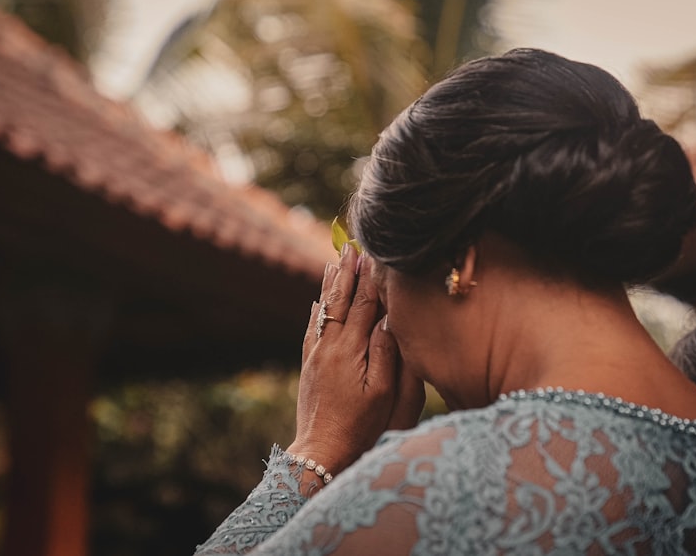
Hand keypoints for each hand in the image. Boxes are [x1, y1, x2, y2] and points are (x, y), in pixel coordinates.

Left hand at [289, 245, 424, 477]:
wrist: (322, 449)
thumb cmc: (361, 425)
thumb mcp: (383, 394)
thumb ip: (386, 354)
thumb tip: (387, 319)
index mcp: (350, 350)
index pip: (363, 305)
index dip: (370, 279)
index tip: (375, 255)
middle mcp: (329, 346)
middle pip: (340, 300)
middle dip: (347, 272)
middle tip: (353, 246)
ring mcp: (316, 355)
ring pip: (323, 310)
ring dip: (330, 284)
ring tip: (335, 261)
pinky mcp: (308, 365)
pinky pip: (312, 328)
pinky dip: (317, 309)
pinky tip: (318, 299)